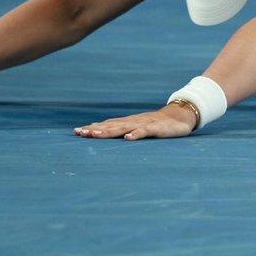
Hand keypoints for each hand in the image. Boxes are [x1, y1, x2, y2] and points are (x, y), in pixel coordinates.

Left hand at [73, 104, 196, 140]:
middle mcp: (132, 122)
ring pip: (123, 127)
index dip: (92, 128)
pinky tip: (128, 138)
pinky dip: (136, 134)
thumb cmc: (155, 124)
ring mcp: (143, 124)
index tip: (76, 132)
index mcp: (127, 123)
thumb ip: (120, 129)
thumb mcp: (136, 127)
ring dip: (109, 131)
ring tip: (96, 135)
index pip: (106, 124)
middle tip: (80, 133)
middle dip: (95, 130)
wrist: (179, 116)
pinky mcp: (156, 128)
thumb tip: (100, 131)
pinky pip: (144, 131)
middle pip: (110, 126)